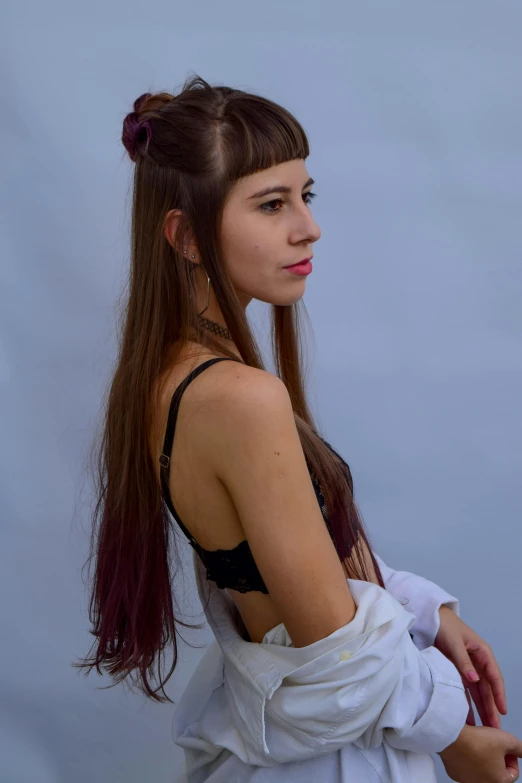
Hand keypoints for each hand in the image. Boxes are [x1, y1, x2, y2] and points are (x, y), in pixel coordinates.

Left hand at [435, 606, 506, 728]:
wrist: (431, 617)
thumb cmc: (446, 626)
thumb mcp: (455, 642)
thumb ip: (464, 661)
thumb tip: (475, 679)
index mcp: (482, 653)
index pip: (494, 677)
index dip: (499, 694)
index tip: (502, 710)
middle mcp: (477, 662)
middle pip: (487, 688)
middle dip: (491, 707)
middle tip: (495, 727)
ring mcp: (468, 667)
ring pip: (477, 691)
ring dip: (480, 708)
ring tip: (484, 727)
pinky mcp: (457, 671)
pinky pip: (464, 690)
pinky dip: (466, 703)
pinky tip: (468, 717)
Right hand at [438, 725, 521, 782]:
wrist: (451, 738)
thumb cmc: (478, 741)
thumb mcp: (505, 740)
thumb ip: (519, 748)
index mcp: (499, 781)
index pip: (513, 774)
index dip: (512, 757)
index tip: (506, 747)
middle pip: (496, 773)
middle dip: (497, 759)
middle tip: (493, 744)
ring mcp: (467, 781)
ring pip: (481, 770)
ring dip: (483, 759)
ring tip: (479, 743)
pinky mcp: (454, 774)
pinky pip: (466, 768)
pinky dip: (468, 759)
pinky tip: (466, 746)